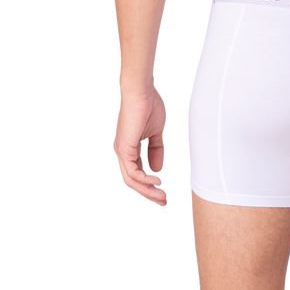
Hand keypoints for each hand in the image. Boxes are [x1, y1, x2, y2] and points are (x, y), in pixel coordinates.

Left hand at [111, 85, 169, 208]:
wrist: (142, 92)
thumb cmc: (149, 105)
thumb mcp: (157, 133)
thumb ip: (156, 151)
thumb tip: (158, 169)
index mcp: (129, 148)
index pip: (137, 173)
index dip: (150, 185)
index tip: (164, 192)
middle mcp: (122, 152)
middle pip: (133, 181)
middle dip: (149, 193)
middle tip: (164, 202)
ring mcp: (121, 151)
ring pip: (132, 180)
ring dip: (148, 190)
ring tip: (163, 195)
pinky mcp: (124, 149)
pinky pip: (133, 172)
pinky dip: (146, 179)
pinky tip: (158, 181)